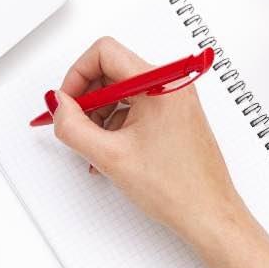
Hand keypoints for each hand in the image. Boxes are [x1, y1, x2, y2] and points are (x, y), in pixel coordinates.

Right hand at [52, 37, 247, 244]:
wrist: (209, 215)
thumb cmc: (177, 189)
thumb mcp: (110, 157)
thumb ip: (73, 126)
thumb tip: (59, 106)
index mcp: (160, 83)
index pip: (104, 52)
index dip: (77, 75)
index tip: (67, 102)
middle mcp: (171, 85)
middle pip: (112, 70)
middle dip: (87, 98)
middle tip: (75, 124)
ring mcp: (175, 101)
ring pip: (122, 92)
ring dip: (100, 115)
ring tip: (95, 147)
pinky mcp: (175, 117)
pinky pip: (136, 108)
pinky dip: (117, 126)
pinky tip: (110, 153)